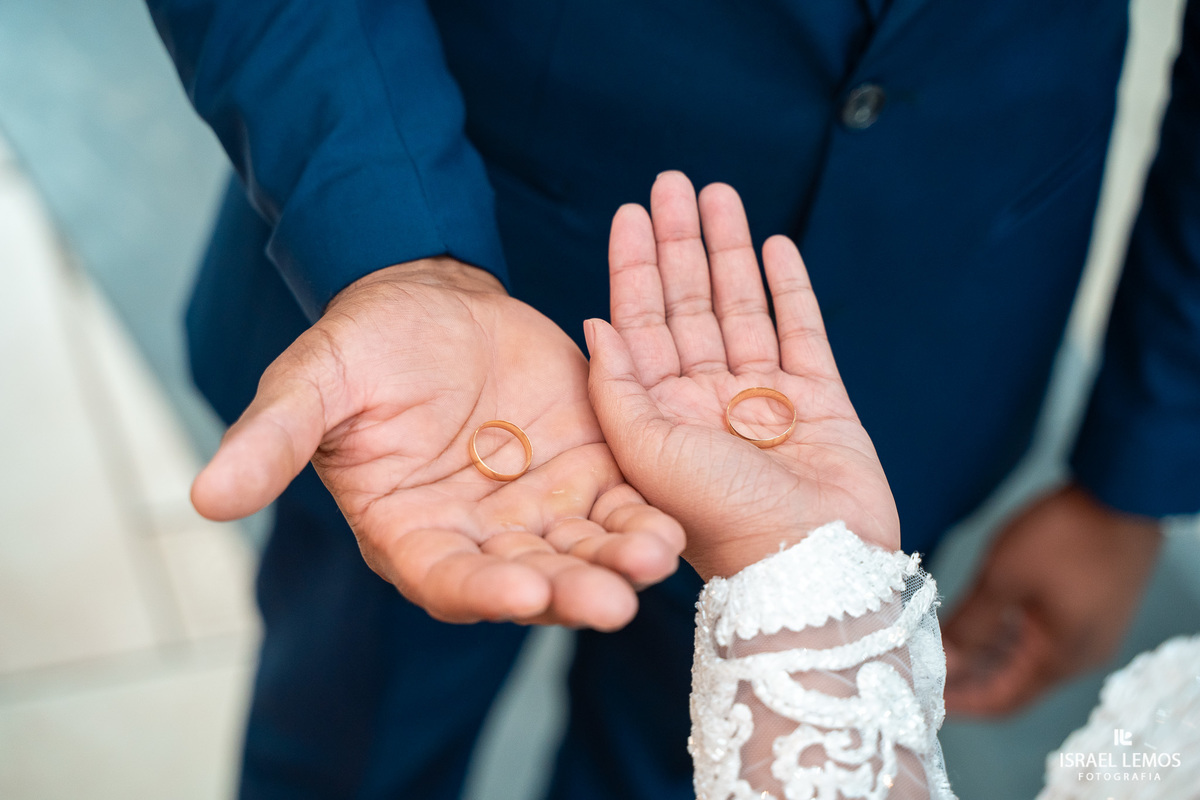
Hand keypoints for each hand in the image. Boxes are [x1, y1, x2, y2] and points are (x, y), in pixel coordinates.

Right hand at [191, 257, 682, 628]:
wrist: (433, 303)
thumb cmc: (365, 347)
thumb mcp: (314, 382)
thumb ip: (274, 438)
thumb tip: (206, 496)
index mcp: (410, 532)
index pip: (446, 578)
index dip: (480, 588)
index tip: (518, 590)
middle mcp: (481, 538)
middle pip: (528, 578)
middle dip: (569, 590)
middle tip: (609, 602)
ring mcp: (540, 510)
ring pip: (585, 550)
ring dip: (621, 560)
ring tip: (655, 555)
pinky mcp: (589, 472)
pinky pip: (622, 502)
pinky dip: (646, 512)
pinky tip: (674, 517)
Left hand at [585, 172, 897, 579]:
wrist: (809, 563)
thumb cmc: (721, 517)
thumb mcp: (646, 450)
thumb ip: (616, 385)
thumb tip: (594, 321)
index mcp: (660, 414)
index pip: (641, 323)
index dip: (635, 266)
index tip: (630, 212)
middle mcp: (707, 401)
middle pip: (689, 305)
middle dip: (681, 242)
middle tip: (674, 182)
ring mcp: (764, 400)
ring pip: (741, 307)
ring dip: (730, 250)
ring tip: (719, 193)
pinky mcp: (819, 401)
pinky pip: (801, 331)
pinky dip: (788, 289)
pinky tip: (775, 246)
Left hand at [942, 483, 1161, 715]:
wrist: (1123, 493)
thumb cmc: (1064, 536)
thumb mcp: (1004, 579)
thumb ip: (969, 624)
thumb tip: (940, 658)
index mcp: (1059, 658)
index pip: (1002, 701)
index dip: (960, 703)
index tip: (922, 697)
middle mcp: (1078, 655)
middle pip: (1014, 683)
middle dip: (967, 679)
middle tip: (923, 672)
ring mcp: (1086, 632)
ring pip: (1025, 658)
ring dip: (985, 656)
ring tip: (940, 649)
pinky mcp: (1088, 608)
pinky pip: (1040, 637)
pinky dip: (1006, 636)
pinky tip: (976, 624)